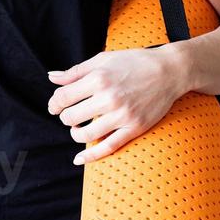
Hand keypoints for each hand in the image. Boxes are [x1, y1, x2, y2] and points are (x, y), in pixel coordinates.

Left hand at [46, 47, 185, 164]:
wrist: (168, 71)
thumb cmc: (133, 62)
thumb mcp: (102, 60)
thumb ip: (75, 71)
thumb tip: (51, 78)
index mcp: (97, 79)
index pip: (63, 97)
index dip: (54, 103)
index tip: (55, 106)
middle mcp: (108, 98)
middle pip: (70, 117)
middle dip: (65, 117)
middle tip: (69, 115)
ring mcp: (122, 115)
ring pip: (85, 135)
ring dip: (75, 134)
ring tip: (77, 128)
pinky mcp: (134, 128)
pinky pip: (108, 147)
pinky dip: (90, 156)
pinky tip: (78, 159)